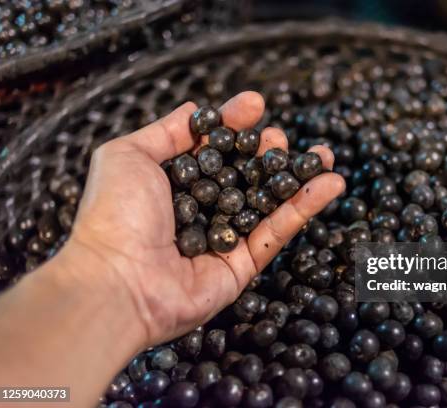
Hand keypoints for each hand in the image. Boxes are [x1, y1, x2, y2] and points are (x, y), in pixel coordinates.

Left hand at [64, 91, 344, 347]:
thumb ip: (166, 131)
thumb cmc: (116, 214)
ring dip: (297, 178)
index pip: (213, 149)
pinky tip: (330, 184)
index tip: (255, 105)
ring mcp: (222, 238)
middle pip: (245, 176)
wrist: (117, 279)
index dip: (234, 126)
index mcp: (172, 184)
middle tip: (280, 138)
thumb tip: (196, 109)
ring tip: (324, 155)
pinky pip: (277, 232)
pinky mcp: (242, 265)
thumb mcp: (129, 154)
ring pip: (268, 203)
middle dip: (267, 153)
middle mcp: (199, 211)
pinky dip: (305, 208)